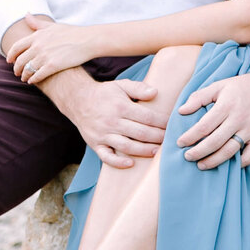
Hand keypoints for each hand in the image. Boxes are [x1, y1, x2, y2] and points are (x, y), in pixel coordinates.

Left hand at [8, 17, 101, 83]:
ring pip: (28, 69)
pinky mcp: (53, 66)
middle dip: (17, 68)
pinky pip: (38, 75)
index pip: (17, 47)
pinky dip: (33, 79)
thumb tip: (26, 14)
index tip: (9, 60)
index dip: (11, 55)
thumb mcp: (52, 26)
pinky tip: (33, 81)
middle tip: (17, 72)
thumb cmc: (72, 32)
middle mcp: (38, 46)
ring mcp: (45, 56)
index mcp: (37, 36)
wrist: (87, 40)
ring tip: (25, 78)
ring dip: (24, 75)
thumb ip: (37, 23)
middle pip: (20, 60)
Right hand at [43, 67, 165, 168]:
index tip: (172, 125)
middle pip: (140, 133)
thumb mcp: (121, 85)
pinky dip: (117, 162)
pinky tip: (130, 164)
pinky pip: (106, 156)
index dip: (161, 122)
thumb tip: (155, 92)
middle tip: (170, 140)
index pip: (147, 117)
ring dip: (143, 151)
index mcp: (121, 106)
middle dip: (157, 137)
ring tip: (157, 152)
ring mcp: (103, 134)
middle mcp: (112, 121)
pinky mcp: (95, 144)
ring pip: (126, 146)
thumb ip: (138, 88)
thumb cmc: (104, 93)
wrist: (78, 100)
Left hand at [176, 63, 249, 169]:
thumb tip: (181, 111)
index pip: (204, 126)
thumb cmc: (243, 86)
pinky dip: (239, 163)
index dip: (190, 137)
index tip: (180, 143)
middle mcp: (239, 119)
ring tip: (201, 165)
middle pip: (214, 142)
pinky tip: (228, 165)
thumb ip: (199, 97)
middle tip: (187, 157)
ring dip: (213, 161)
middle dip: (198, 152)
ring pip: (230, 151)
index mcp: (227, 105)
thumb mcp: (220, 85)